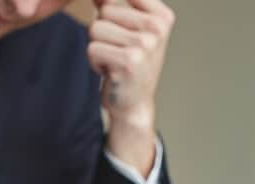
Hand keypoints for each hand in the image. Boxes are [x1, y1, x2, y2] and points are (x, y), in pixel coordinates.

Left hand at [88, 0, 174, 174]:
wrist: (133, 103)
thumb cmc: (129, 63)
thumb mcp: (128, 29)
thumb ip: (113, 4)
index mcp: (162, 15)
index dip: (110, 14)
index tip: (124, 34)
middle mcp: (157, 28)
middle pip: (105, 10)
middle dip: (103, 32)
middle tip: (119, 51)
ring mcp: (145, 45)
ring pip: (96, 29)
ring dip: (99, 47)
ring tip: (115, 60)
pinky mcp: (128, 62)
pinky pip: (92, 48)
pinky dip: (95, 62)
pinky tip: (112, 71)